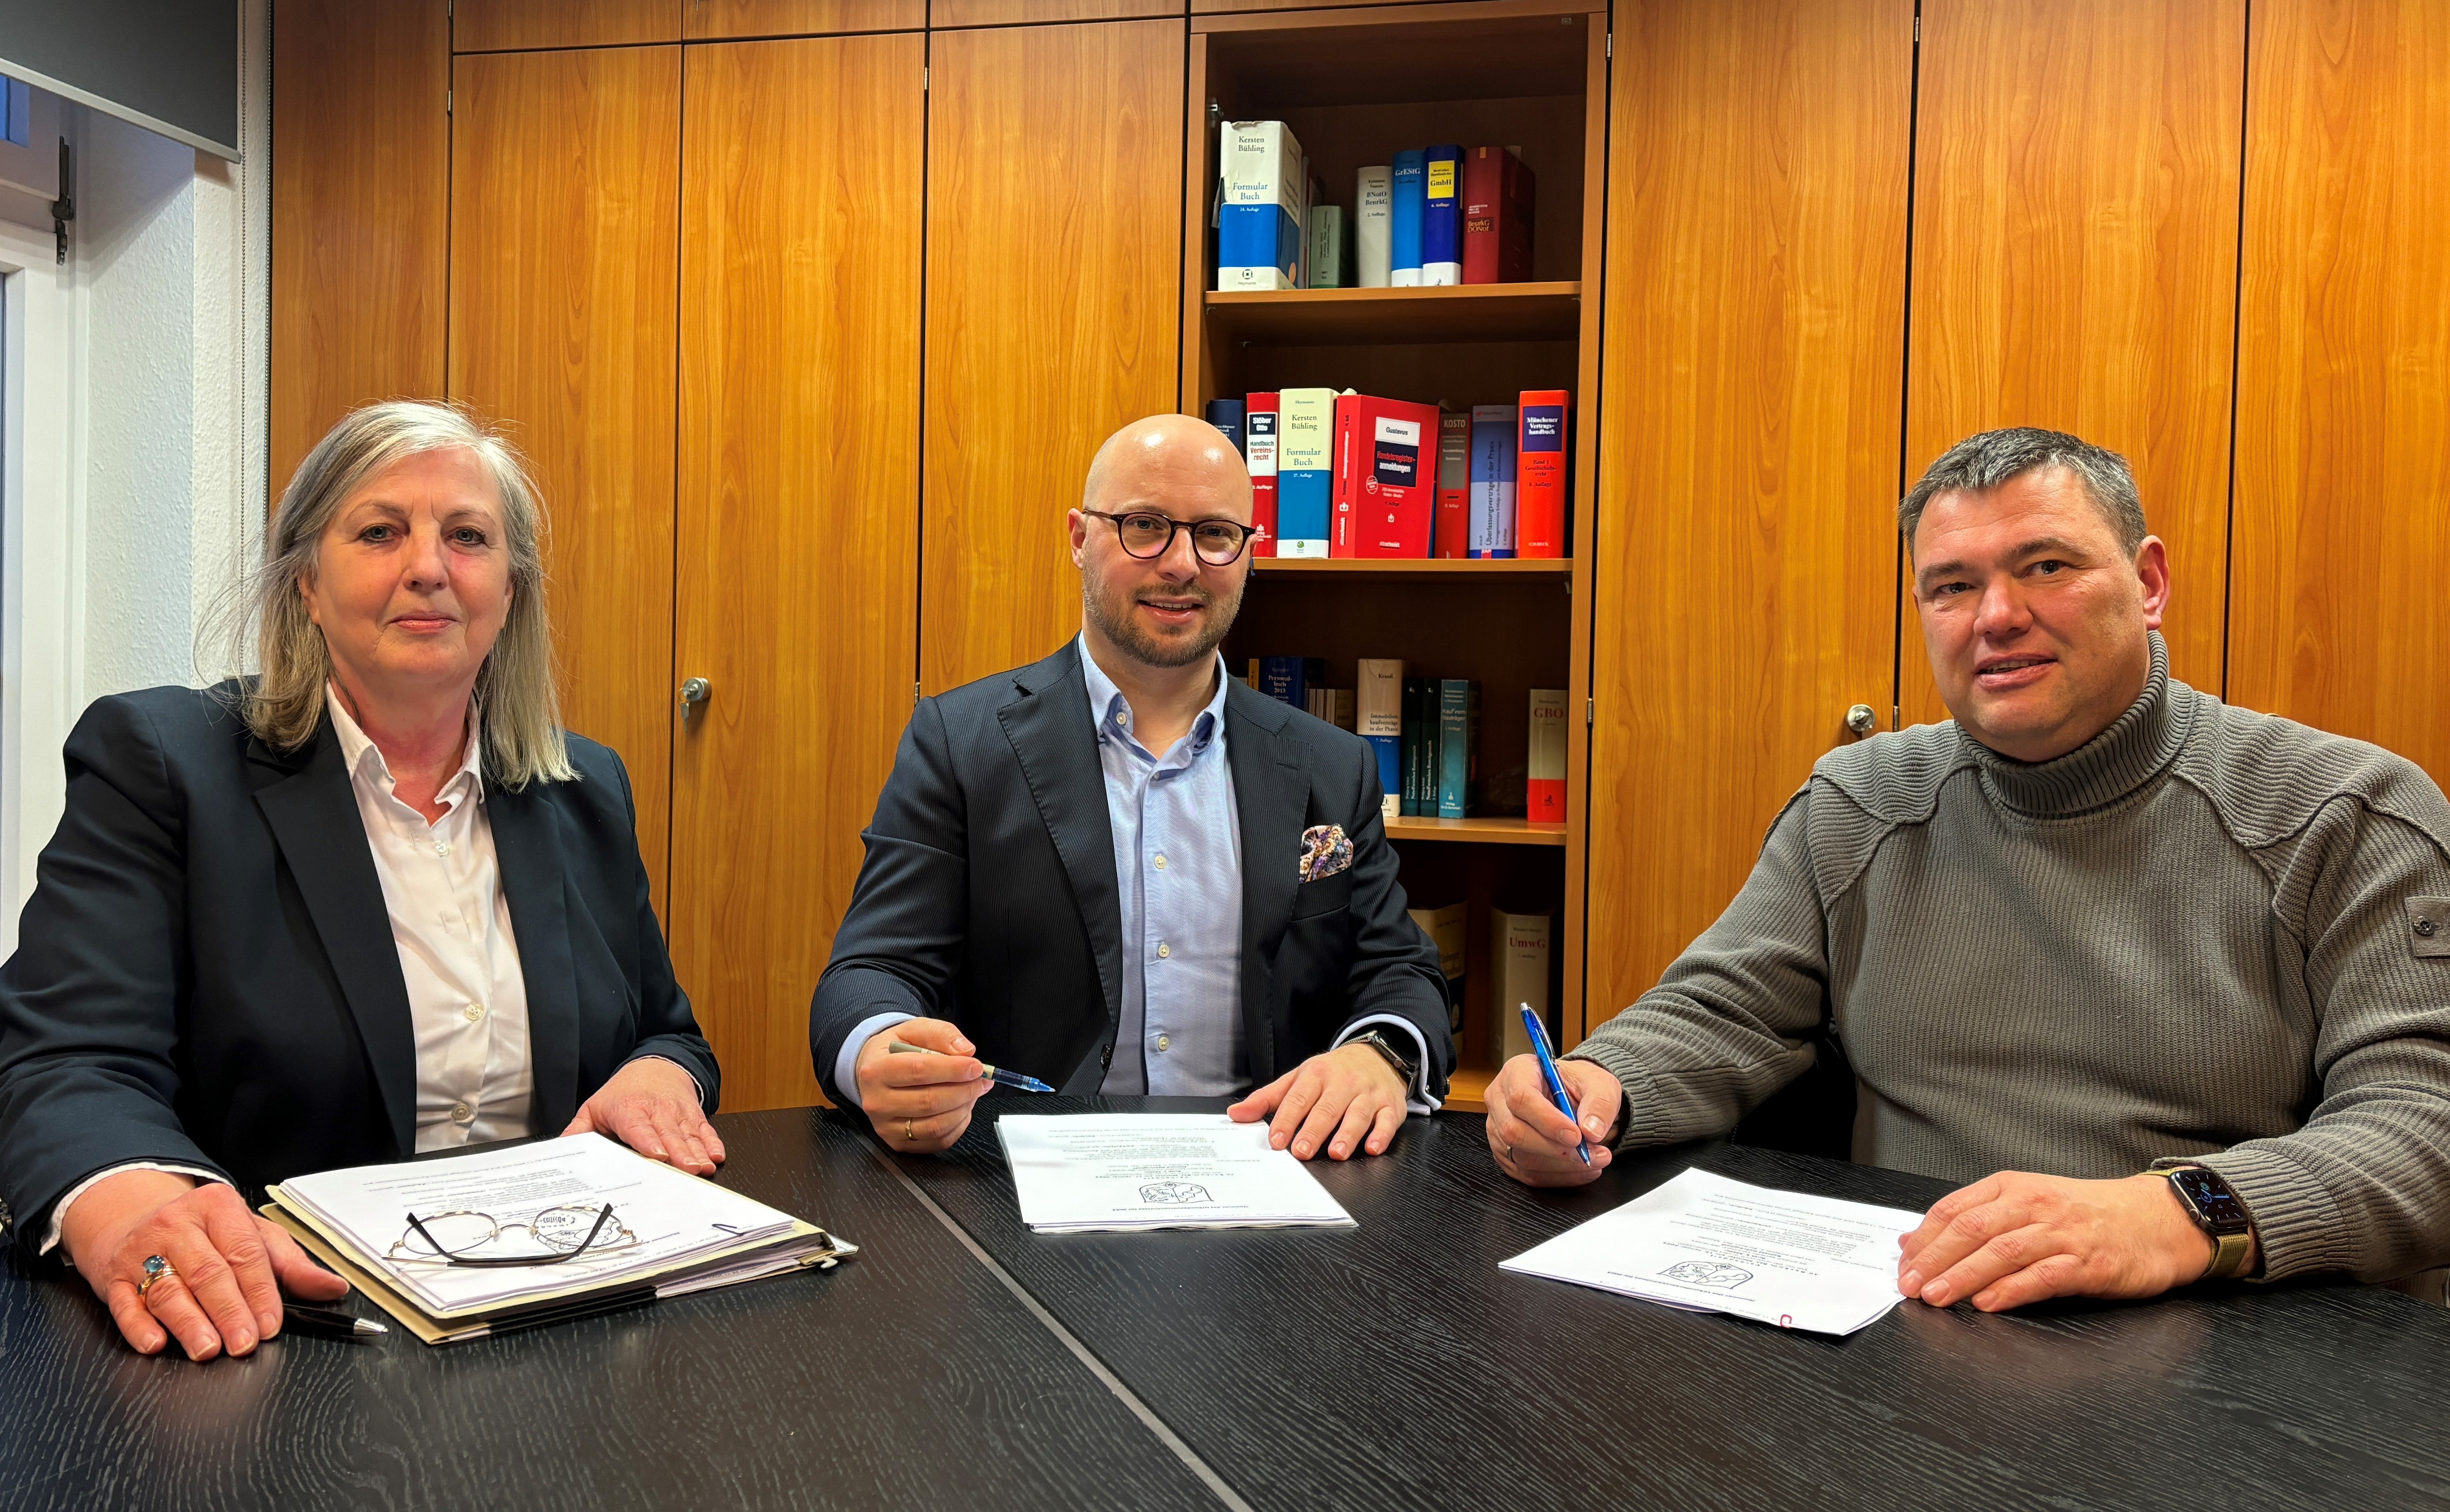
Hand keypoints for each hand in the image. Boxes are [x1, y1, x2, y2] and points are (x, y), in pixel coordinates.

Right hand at [60, 1170, 349, 1359]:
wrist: (133, 1217)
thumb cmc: (204, 1232)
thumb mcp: (253, 1235)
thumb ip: (292, 1264)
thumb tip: (333, 1287)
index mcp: (218, 1207)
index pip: (245, 1252)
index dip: (260, 1291)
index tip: (271, 1323)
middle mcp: (177, 1226)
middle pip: (208, 1272)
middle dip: (229, 1311)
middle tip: (245, 1342)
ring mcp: (141, 1251)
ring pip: (167, 1289)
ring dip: (189, 1323)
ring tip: (208, 1349)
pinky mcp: (112, 1277)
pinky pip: (124, 1304)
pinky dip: (139, 1326)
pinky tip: (155, 1343)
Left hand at [563, 1057, 725, 1174]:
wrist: (654, 1066)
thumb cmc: (623, 1094)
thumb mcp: (595, 1108)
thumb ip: (579, 1131)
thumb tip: (561, 1150)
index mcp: (629, 1110)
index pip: (639, 1128)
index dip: (649, 1141)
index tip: (657, 1155)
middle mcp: (656, 1110)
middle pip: (669, 1135)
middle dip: (680, 1153)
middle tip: (689, 1170)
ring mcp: (678, 1113)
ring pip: (689, 1135)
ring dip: (699, 1152)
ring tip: (705, 1168)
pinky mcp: (693, 1116)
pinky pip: (705, 1129)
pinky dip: (713, 1142)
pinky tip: (717, 1154)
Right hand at [855, 1018, 991, 1153]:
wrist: (873, 1074)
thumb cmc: (894, 1052)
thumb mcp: (913, 1030)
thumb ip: (940, 1034)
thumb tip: (966, 1051)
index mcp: (876, 1070)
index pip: (919, 1071)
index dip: (953, 1069)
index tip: (976, 1066)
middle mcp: (877, 1102)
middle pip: (930, 1102)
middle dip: (964, 1090)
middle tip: (981, 1080)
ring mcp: (886, 1127)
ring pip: (936, 1125)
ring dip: (964, 1109)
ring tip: (973, 1092)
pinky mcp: (898, 1143)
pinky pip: (938, 1141)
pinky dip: (958, 1126)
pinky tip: (961, 1108)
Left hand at [1226, 1041, 1408, 1159]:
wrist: (1376, 1055)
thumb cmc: (1332, 1073)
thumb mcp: (1298, 1079)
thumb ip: (1267, 1098)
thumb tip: (1236, 1115)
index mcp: (1316, 1075)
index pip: (1298, 1098)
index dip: (1286, 1120)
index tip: (1276, 1140)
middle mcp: (1343, 1082)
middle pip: (1327, 1107)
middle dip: (1314, 1130)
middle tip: (1301, 1151)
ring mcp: (1368, 1093)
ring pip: (1358, 1114)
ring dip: (1347, 1134)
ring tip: (1336, 1153)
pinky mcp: (1390, 1105)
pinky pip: (1388, 1120)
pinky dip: (1381, 1135)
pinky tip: (1373, 1148)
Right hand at [1485, 1053, 1621, 1186]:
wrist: (1572, 1097)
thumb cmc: (1579, 1085)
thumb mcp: (1599, 1083)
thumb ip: (1599, 1103)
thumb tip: (1591, 1131)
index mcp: (1517, 1072)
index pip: (1520, 1098)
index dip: (1547, 1121)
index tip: (1576, 1135)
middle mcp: (1500, 1100)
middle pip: (1514, 1131)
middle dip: (1555, 1149)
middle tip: (1590, 1153)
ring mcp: (1498, 1129)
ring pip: (1521, 1157)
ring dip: (1562, 1166)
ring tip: (1594, 1161)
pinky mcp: (1506, 1154)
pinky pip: (1527, 1174)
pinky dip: (1558, 1177)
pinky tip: (1581, 1170)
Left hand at [1896, 1170, 2230, 1311]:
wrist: (2156, 1219)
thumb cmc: (2086, 1214)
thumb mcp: (2027, 1204)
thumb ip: (1972, 1219)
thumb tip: (1913, 1240)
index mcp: (2012, 1187)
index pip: (1955, 1209)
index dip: (1923, 1238)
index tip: (1901, 1263)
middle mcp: (2034, 1205)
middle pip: (1972, 1229)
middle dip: (1934, 1259)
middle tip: (1909, 1285)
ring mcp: (2062, 1233)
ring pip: (2001, 1252)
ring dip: (1963, 1276)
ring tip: (1936, 1296)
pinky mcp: (2088, 1263)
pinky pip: (2042, 1276)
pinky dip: (2011, 1290)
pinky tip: (1987, 1303)